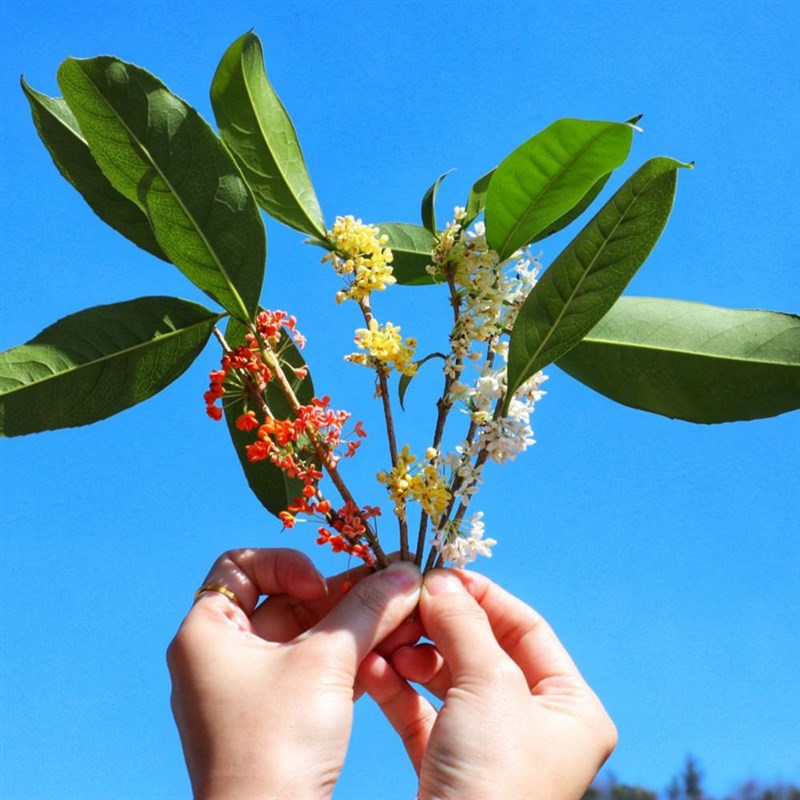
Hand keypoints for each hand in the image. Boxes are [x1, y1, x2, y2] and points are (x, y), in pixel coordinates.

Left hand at [167, 548, 421, 799]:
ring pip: (302, 637)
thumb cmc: (278, 742)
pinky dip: (344, 660)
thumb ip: (367, 608)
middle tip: (386, 594)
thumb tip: (407, 571)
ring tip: (396, 623)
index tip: (320, 588)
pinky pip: (308, 670)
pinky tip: (385, 658)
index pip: (241, 566)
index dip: (286, 565)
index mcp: (206, 632)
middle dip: (338, 597)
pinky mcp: (271, 717)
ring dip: (349, 628)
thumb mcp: (326, 662)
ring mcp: (245, 689)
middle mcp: (219, 655)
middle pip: (282, 600)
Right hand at [360, 569, 616, 799]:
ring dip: (413, 655)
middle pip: (483, 651)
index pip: (527, 627)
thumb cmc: (496, 776)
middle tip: (406, 604)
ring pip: (448, 682)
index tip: (440, 572)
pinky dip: (397, 690)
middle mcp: (536, 726)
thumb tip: (440, 580)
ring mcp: (492, 749)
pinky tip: (372, 667)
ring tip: (386, 638)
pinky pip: (422, 715)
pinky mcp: (450, 769)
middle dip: (441, 626)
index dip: (483, 596)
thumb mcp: (490, 684)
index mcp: (570, 707)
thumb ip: (465, 624)